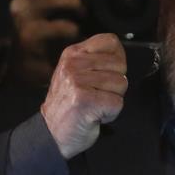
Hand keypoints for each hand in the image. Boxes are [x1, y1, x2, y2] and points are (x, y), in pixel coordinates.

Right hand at [10, 0, 90, 82]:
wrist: (22, 72)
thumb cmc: (44, 42)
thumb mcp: (54, 14)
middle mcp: (23, 0)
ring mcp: (23, 18)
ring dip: (72, 2)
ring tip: (82, 13)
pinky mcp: (27, 37)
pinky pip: (51, 26)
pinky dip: (68, 27)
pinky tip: (75, 33)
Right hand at [40, 34, 126, 158]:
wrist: (52, 133)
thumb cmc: (70, 104)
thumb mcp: (75, 73)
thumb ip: (95, 60)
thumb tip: (120, 54)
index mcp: (73, 53)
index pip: (111, 41)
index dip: (117, 60)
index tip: (105, 75)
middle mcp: (73, 64)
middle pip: (120, 65)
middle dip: (115, 84)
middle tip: (96, 95)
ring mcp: (77, 81)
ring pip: (121, 84)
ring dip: (112, 100)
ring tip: (95, 105)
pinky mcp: (84, 100)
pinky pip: (117, 103)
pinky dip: (110, 114)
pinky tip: (95, 115)